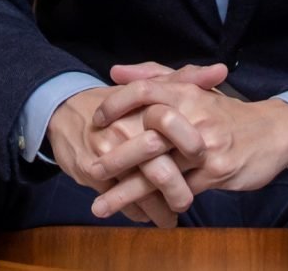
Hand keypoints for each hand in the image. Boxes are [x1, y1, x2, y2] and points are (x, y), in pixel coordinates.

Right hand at [47, 85, 201, 226]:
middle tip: (187, 202)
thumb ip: (187, 79)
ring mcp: (107, 155)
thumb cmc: (118, 103)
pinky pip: (119, 200)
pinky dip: (136, 212)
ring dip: (158, 211)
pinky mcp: (91, 173)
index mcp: (144, 109)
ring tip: (171, 217)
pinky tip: (146, 214)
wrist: (66, 110)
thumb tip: (221, 70)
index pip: (177, 135)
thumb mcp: (151, 86)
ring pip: (142, 194)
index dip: (194, 155)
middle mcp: (126, 132)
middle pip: (161, 173)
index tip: (204, 165)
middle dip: (178, 193)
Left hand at [83, 62, 287, 218]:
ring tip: (101, 204)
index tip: (96, 122)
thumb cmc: (224, 112)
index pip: (145, 92)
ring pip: (160, 173)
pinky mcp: (217, 173)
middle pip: (148, 138)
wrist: (273, 131)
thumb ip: (154, 76)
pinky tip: (139, 213)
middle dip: (116, 158)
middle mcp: (196, 117)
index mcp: (187, 93)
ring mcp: (206, 148)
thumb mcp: (194, 87)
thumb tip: (116, 72)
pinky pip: (180, 191)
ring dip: (127, 192)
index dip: (116, 105)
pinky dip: (156, 204)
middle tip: (90, 170)